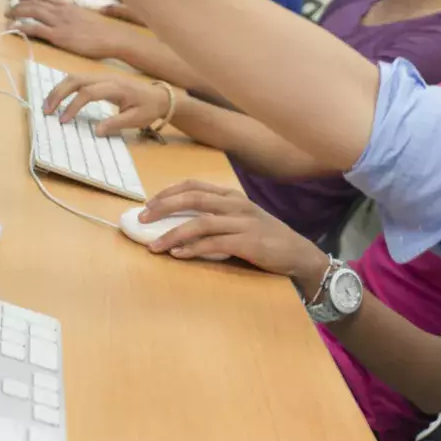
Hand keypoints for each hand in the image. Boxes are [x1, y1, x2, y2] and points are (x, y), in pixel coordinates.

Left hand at [6, 0, 122, 58]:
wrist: (111, 38)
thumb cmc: (103, 31)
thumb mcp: (86, 17)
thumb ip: (75, 16)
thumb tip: (70, 19)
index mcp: (68, 6)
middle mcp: (61, 11)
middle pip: (35, 3)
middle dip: (19, 5)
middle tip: (9, 9)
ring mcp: (58, 22)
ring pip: (32, 12)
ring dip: (17, 13)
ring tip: (8, 17)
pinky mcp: (57, 35)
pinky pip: (35, 29)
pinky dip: (22, 27)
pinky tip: (14, 28)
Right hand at [40, 73, 174, 135]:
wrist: (160, 96)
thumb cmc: (149, 108)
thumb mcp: (136, 120)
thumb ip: (116, 124)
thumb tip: (95, 132)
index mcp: (116, 88)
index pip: (88, 92)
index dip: (73, 105)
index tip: (63, 120)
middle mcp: (107, 78)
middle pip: (76, 80)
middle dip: (58, 94)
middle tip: (46, 111)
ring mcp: (102, 76)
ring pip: (74, 77)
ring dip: (59, 90)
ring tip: (47, 106)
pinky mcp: (100, 78)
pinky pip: (78, 79)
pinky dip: (65, 87)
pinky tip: (57, 99)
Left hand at [142, 180, 328, 283]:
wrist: (298, 254)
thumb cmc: (266, 239)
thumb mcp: (241, 220)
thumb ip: (216, 218)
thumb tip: (179, 224)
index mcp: (232, 197)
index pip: (194, 186)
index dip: (168, 192)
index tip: (148, 203)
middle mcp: (236, 205)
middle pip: (193, 198)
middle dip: (163, 207)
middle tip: (142, 218)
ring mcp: (243, 223)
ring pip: (200, 222)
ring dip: (173, 233)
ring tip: (154, 245)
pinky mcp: (248, 243)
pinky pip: (214, 243)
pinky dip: (193, 248)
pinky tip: (178, 254)